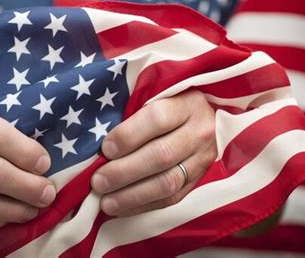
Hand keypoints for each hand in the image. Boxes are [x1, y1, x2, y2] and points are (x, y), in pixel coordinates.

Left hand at [91, 90, 215, 215]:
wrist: (206, 119)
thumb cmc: (169, 104)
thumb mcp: (157, 96)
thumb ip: (133, 111)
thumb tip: (98, 140)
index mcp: (187, 104)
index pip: (157, 118)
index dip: (129, 135)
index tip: (105, 148)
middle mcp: (199, 132)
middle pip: (161, 155)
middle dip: (124, 172)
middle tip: (98, 181)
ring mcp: (202, 159)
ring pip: (167, 182)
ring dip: (132, 195)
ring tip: (106, 202)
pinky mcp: (198, 181)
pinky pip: (171, 199)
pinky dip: (143, 206)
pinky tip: (121, 208)